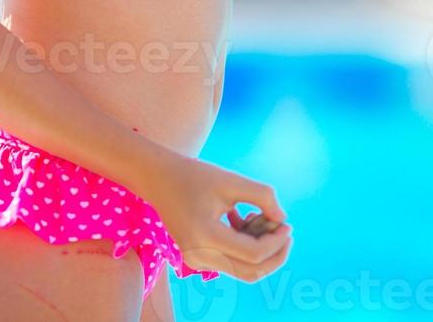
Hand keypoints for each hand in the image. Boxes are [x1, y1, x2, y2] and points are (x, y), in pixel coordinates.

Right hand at [150, 152, 292, 281]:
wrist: (159, 178)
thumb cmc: (194, 175)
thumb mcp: (230, 179)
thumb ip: (261, 196)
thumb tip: (283, 219)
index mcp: (205, 237)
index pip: (253, 254)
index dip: (276, 241)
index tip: (287, 223)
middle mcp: (200, 256)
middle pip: (251, 272)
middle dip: (275, 253)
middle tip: (285, 229)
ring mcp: (197, 261)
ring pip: (243, 268)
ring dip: (260, 247)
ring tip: (259, 214)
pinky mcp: (199, 257)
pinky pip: (232, 260)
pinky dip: (245, 244)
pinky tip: (244, 218)